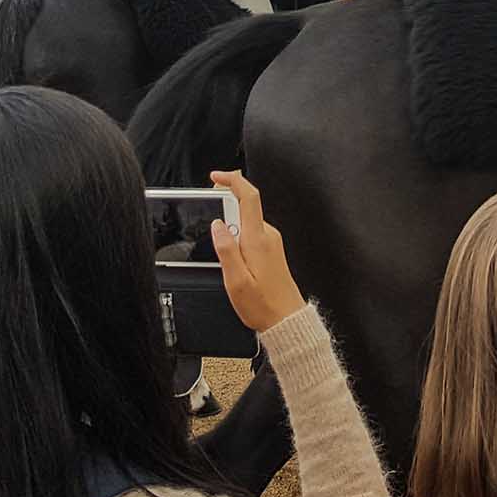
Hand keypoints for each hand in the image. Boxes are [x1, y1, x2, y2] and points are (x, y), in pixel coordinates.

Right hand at [208, 170, 305, 333]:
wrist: (286, 320)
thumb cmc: (263, 304)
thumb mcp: (236, 280)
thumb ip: (225, 249)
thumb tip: (217, 225)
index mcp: (258, 239)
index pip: (249, 197)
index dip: (232, 181)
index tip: (216, 176)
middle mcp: (267, 236)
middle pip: (246, 206)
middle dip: (225, 209)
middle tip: (210, 229)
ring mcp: (271, 242)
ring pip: (247, 222)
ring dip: (230, 227)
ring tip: (221, 254)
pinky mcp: (271, 250)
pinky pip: (251, 233)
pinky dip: (237, 237)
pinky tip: (232, 259)